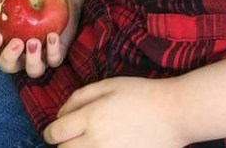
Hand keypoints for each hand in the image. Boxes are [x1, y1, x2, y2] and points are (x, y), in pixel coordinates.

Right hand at [0, 0, 80, 77]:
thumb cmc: (27, 4)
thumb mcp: (9, 4)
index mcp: (4, 47)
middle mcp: (20, 57)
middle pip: (8, 67)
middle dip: (10, 57)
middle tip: (16, 41)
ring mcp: (38, 58)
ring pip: (33, 71)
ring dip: (32, 59)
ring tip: (34, 41)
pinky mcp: (55, 55)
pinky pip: (54, 60)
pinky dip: (53, 50)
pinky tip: (52, 36)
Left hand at [42, 76, 186, 146]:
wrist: (173, 113)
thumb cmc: (141, 94)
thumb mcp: (108, 84)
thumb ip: (80, 96)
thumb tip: (60, 113)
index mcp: (90, 117)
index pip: (55, 133)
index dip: (51, 131)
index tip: (55, 130)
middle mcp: (95, 142)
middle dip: (63, 143)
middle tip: (73, 135)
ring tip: (89, 141)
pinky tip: (103, 146)